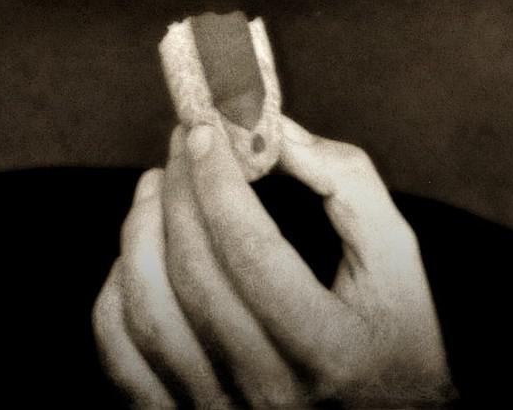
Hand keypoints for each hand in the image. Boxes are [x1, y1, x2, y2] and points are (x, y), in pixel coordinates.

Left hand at [92, 117, 455, 406]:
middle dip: (179, 193)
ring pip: (149, 314)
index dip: (217, 181)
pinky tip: (133, 256)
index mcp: (329, 350)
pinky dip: (117, 298)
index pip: (250, 251)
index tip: (204, 128)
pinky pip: (123, 360)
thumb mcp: (395, 261)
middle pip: (195, 275)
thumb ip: (347, 183)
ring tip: (153, 187)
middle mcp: (271, 393)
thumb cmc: (394, 341)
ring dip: (139, 234)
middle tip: (181, 143)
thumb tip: (271, 128)